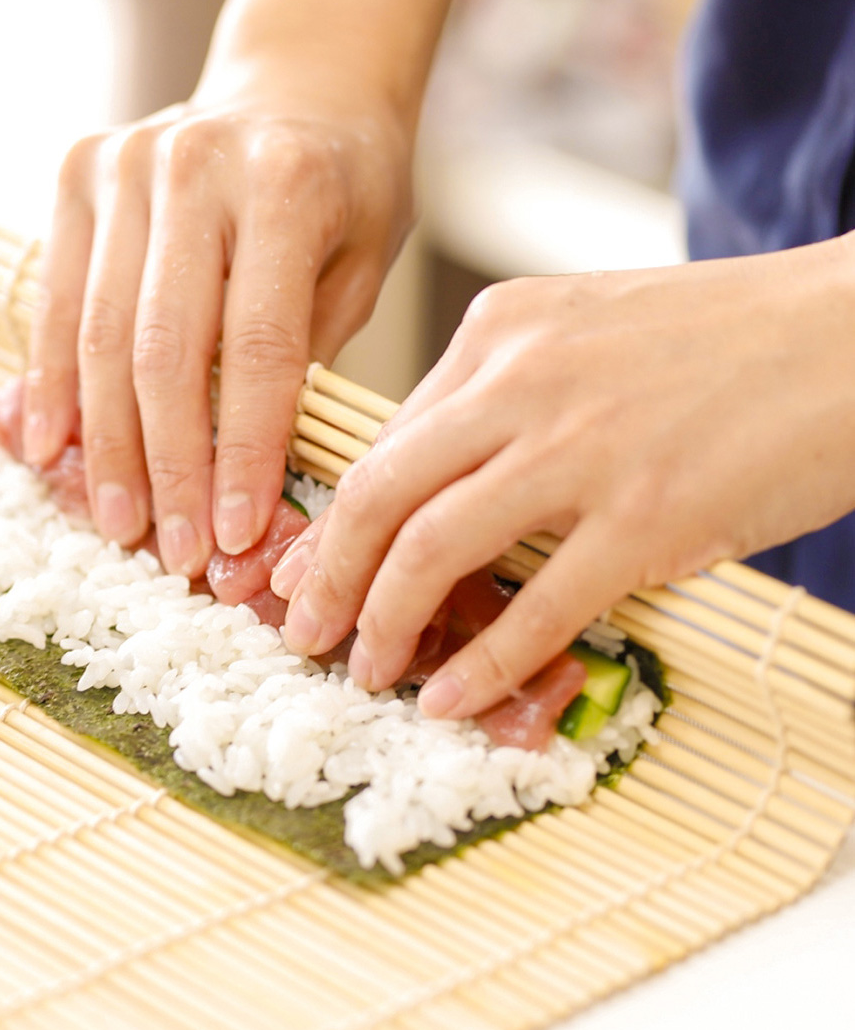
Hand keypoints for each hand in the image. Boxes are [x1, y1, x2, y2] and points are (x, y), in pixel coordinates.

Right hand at [22, 67, 413, 574]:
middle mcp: (194, 162)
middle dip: (168, 467)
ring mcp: (124, 162)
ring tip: (119, 524)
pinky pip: (55, 301)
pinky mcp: (76, 171)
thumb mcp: (360, 267)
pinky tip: (50, 450)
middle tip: (173, 552)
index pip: (257, 348)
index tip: (237, 537)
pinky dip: (51, 383)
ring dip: (107, 445)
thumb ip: (305, 362)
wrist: (302, 83)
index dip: (243, 453)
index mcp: (284, 183)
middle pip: (164, 350)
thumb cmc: (346, 191)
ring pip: (99, 336)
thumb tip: (248, 490)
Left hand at [271, 233, 854, 717]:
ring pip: (434, 548)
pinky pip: (537, 607)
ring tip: (368, 669)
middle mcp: (523, 380)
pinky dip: (484, 663)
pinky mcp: (649, 517)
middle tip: (304, 632)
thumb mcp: (587, 332)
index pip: (384, 440)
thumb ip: (503, 397)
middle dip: (326, 575)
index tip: (303, 572)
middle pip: (378, 493)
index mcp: (499, 331)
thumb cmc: (726, 338)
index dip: (332, 520)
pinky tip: (452, 698)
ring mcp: (583, 450)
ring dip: (386, 622)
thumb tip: (433, 494)